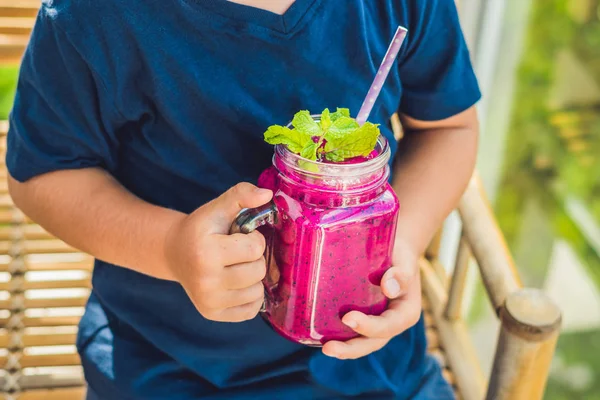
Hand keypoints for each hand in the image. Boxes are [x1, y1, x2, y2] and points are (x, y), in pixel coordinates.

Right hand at [164, 183, 272, 321]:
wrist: (174, 252)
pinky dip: (251, 296)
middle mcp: (206, 280)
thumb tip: (267, 194)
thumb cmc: (201, 229)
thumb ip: (242, 194)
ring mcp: (209, 301)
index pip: (256, 248)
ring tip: (237, 267)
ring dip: (254, 277)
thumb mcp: (218, 207)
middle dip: (255, 258)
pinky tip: (237, 283)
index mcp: (206, 252)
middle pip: (258, 271)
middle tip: (238, 252)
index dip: (253, 238)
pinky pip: (251, 310)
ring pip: (258, 292)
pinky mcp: (212, 314)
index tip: (240, 236)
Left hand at [322, 239, 421, 358]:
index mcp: (405, 312)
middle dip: (351, 348)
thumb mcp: (405, 261)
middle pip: (372, 342)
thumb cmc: (400, 254)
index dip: (369, 326)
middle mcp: (392, 323)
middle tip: (327, 348)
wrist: (395, 251)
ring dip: (343, 348)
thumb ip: (401, 274)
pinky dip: (338, 336)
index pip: (388, 325)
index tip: (347, 318)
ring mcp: (377, 323)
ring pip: (361, 342)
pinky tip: (319, 336)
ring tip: (324, 348)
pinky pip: (351, 332)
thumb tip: (388, 287)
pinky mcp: (363, 318)